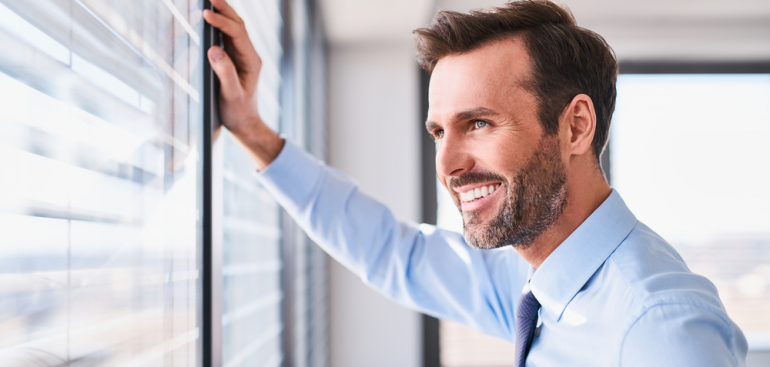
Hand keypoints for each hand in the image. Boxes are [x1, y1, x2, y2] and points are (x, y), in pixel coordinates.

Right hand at [204, 0, 283, 168]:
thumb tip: (214, 50)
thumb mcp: (231, 95)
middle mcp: (249, 55)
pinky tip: (208, 18)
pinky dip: (218, 25)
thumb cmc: (237, 112)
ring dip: (222, 13)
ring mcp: (242, 56)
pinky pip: (227, 37)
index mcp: (251, 61)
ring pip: (233, 28)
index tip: (206, 14)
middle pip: (238, 25)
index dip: (222, 22)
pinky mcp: (234, 59)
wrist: (244, 123)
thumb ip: (225, 73)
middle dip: (224, 8)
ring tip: (208, 0)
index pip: (238, 33)